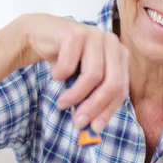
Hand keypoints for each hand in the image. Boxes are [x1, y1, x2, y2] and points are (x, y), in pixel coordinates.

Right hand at [15, 14, 128, 131]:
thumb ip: (92, 100)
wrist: (40, 35)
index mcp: (120, 55)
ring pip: (93, 75)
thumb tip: (94, 129)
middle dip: (95, 106)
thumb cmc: (65, 60)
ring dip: (75, 95)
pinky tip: (55, 74)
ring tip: (62, 103)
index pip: (122, 89)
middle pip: (113, 83)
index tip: (94, 128)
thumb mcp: (83, 82)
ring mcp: (95, 35)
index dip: (108, 110)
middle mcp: (112, 42)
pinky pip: (70, 65)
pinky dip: (60, 75)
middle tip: (78, 122)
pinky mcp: (76, 32)